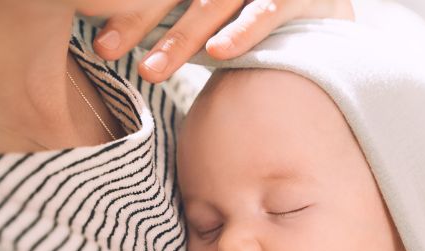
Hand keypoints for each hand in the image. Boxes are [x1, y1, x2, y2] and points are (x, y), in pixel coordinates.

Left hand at [91, 0, 353, 82]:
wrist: (326, 7)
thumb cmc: (266, 16)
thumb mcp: (223, 12)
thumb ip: (186, 18)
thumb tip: (132, 46)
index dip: (128, 9)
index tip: (99, 41)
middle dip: (139, 18)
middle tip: (107, 49)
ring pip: (214, 3)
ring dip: (181, 36)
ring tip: (152, 70)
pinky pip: (268, 11)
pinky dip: (244, 31)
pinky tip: (219, 53)